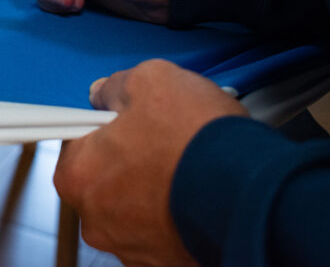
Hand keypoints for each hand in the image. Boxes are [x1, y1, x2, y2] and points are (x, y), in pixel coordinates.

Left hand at [53, 60, 247, 265]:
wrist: (255, 192)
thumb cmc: (196, 139)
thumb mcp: (150, 80)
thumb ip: (115, 86)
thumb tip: (103, 94)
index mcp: (77, 174)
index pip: (75, 141)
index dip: (104, 125)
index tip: (128, 120)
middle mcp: (95, 220)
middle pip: (103, 177)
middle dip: (127, 158)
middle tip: (162, 139)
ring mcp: (129, 248)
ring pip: (132, 206)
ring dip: (152, 188)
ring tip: (186, 166)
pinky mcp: (164, 263)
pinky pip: (161, 229)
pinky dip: (174, 212)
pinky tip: (196, 193)